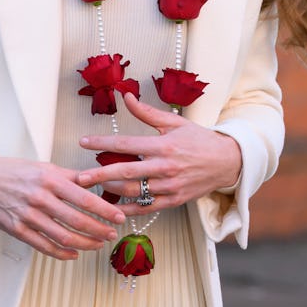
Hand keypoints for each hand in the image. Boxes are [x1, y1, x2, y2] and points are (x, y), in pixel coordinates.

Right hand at [0, 155, 125, 259]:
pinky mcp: (17, 229)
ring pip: (62, 236)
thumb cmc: (16, 172)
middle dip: (99, 230)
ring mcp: (28, 215)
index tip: (119, 217)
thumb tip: (96, 180)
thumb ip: (70, 177)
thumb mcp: (44, 168)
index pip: (84, 198)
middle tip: (112, 234)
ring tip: (97, 244)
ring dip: (84, 243)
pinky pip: (44, 246)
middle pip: (76, 220)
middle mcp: (40, 198)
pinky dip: (62, 252)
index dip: (105, 210)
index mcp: (50, 179)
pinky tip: (74, 253)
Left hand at [76, 93, 241, 216]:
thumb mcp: (174, 122)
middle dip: (100, 175)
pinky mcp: (174, 201)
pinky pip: (146, 208)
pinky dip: (129, 209)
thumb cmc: (198, 139)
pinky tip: (113, 208)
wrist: (227, 162)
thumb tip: (125, 96)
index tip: (83, 142)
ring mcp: (170, 186)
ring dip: (112, 191)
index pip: (127, 144)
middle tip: (79, 178)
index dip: (103, 143)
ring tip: (93, 189)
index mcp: (163, 145)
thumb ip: (146, 113)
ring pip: (134, 192)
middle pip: (126, 172)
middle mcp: (165, 167)